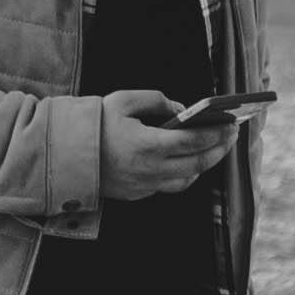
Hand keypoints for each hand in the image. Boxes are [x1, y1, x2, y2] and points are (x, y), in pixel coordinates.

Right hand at [99, 89, 238, 202]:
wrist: (62, 155)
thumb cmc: (93, 124)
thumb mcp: (123, 100)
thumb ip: (156, 100)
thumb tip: (181, 109)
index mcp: (149, 144)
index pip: (195, 140)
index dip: (217, 133)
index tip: (232, 124)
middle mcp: (151, 169)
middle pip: (198, 163)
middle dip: (219, 149)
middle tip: (232, 136)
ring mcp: (145, 185)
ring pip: (188, 179)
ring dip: (206, 164)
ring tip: (216, 148)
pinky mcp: (138, 193)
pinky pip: (171, 186)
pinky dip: (187, 175)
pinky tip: (191, 163)